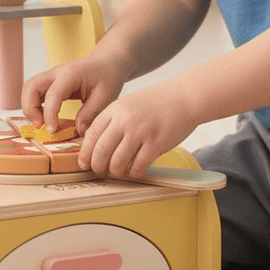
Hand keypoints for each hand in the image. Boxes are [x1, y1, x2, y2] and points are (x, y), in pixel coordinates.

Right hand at [20, 55, 126, 133]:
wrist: (108, 62)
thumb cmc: (108, 77)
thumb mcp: (106, 96)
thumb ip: (91, 113)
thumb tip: (78, 130)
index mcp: (71, 74)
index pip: (52, 94)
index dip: (49, 114)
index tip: (51, 130)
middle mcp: (57, 72)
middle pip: (31, 86)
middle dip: (30, 108)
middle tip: (39, 127)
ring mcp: (52, 76)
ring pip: (29, 88)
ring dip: (29, 107)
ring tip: (40, 124)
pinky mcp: (51, 82)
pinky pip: (35, 92)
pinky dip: (34, 106)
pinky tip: (44, 118)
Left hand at [77, 83, 197, 178]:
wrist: (185, 96)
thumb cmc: (157, 102)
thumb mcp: (129, 103)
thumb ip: (114, 120)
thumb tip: (98, 145)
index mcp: (116, 109)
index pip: (92, 134)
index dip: (85, 152)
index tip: (84, 163)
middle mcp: (125, 120)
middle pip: (101, 151)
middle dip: (97, 166)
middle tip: (100, 170)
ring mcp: (141, 132)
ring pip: (118, 162)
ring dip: (116, 171)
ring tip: (120, 170)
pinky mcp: (156, 143)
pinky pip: (138, 166)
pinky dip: (135, 172)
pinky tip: (137, 169)